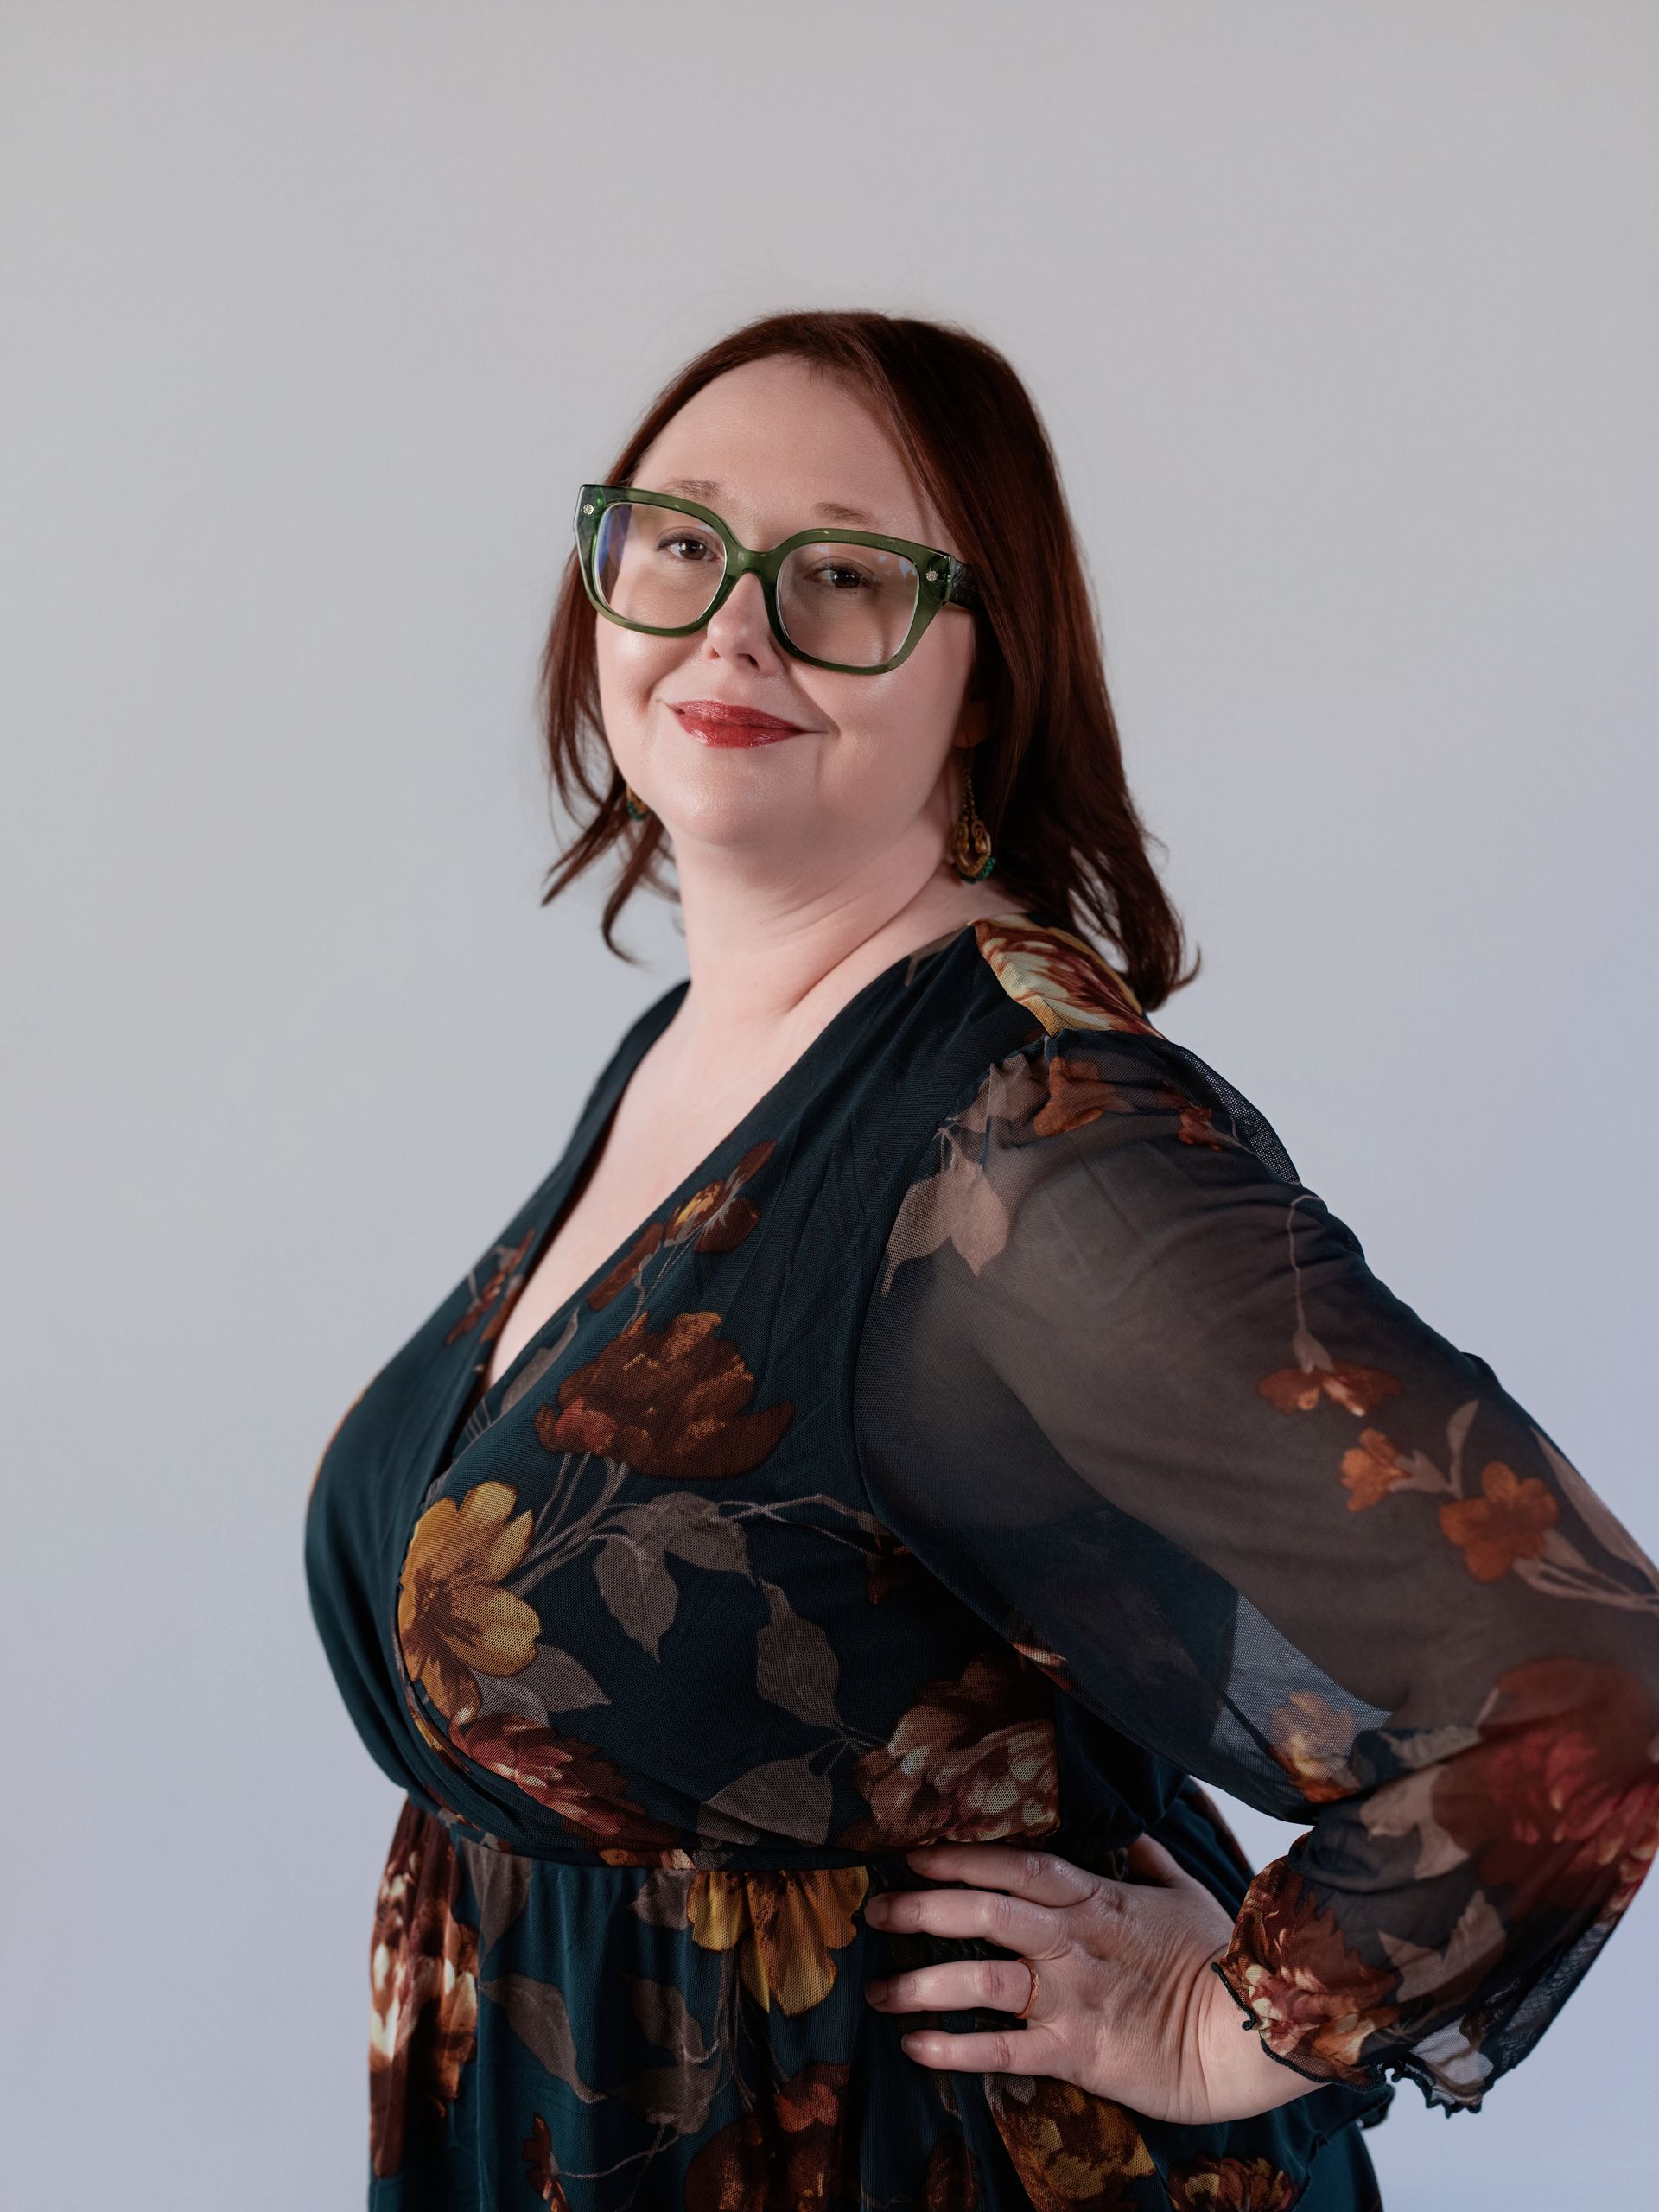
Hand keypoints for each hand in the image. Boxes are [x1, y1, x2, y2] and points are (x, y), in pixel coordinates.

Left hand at [861, 1835, 1317, 2126]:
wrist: (1252, 2032)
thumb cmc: (1222, 1958)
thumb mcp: (1184, 1892)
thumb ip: (1148, 1858)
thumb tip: (1132, 1827)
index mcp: (1098, 1899)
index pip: (1019, 1866)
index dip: (965, 1857)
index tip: (915, 1855)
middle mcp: (1074, 1942)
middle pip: (987, 1913)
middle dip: (924, 1908)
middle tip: (875, 1909)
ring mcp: (1073, 1997)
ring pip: (984, 1980)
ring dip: (923, 1982)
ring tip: (877, 1990)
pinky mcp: (1077, 2053)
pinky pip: (1004, 2051)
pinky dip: (955, 2048)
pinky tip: (914, 2046)